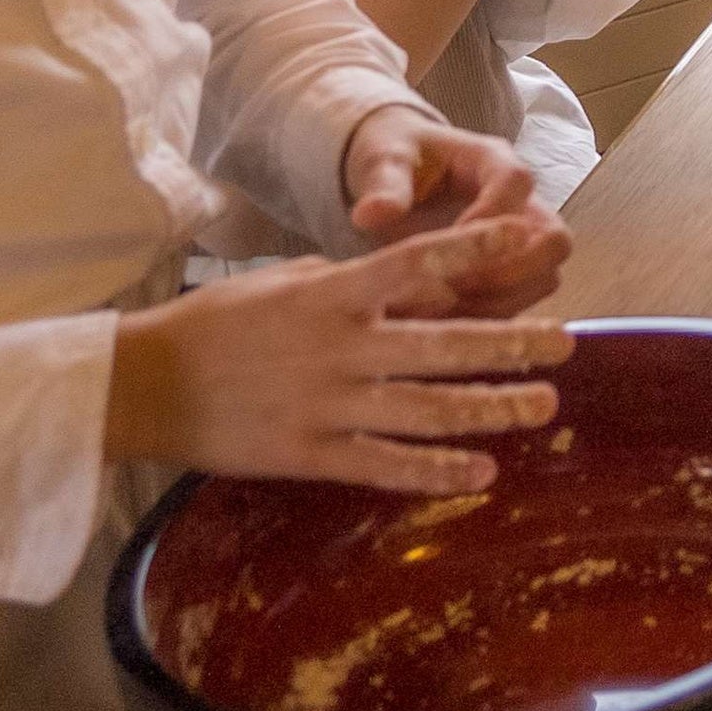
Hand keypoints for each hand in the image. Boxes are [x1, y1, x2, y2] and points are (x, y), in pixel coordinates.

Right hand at [105, 218, 576, 493]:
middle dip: (513, 344)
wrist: (143, 384)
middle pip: (444, 345)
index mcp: (334, 294)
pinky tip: (481, 473)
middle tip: (568, 342)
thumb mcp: (283, 280)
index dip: (478, 250)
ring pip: (427, 410)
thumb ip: (346, 280)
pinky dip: (435, 471)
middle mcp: (341, 347)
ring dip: (492, 408)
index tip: (528, 238)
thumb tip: (403, 277)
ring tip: (544, 406)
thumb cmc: (215, 323)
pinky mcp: (310, 454)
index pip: (420, 263)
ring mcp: (328, 404)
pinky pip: (384, 466)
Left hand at [344, 105, 563, 310]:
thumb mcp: (383, 161)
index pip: (516, 182)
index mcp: (492, 160)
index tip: (451, 243)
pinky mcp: (509, 270)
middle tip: (461, 288)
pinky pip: (521, 301)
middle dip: (515, 271)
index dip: (491, 217)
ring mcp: (521, 238)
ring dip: (504, 302)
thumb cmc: (396, 158)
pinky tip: (447, 328)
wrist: (396, 173)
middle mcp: (520, 200)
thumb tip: (372, 213)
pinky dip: (491, 319)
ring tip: (449, 315)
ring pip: (545, 277)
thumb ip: (383, 186)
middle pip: (554, 238)